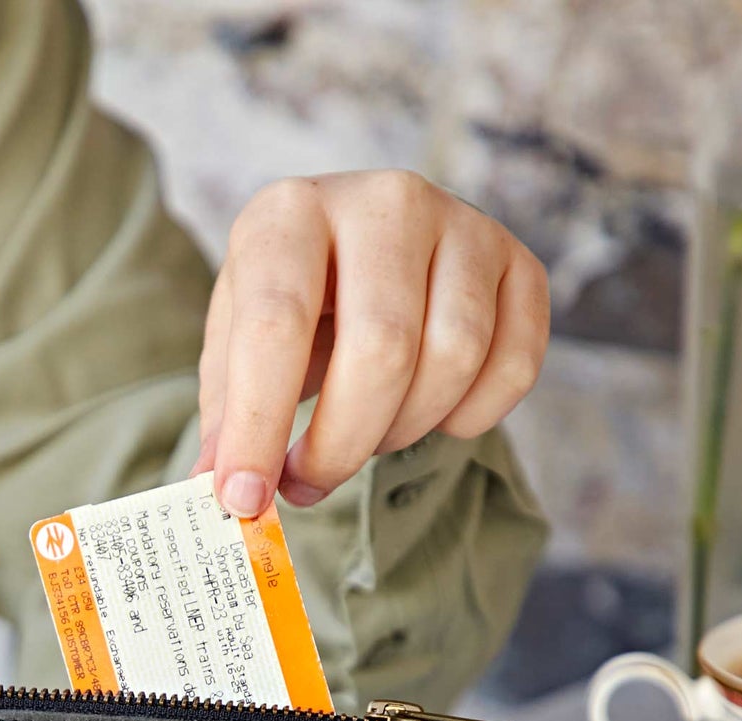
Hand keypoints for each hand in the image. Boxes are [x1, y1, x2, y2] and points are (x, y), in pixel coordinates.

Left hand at [196, 170, 549, 516]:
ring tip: (366, 432)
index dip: (259, 426)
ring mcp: (463, 224)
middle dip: (341, 445)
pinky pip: (514, 369)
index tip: (245, 498)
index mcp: (290, 213)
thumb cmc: (290, 306)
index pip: (277, 326)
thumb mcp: (236, 347)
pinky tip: (428, 410)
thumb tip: (221, 490)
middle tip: (308, 482)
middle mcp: (384, 201)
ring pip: (453, 361)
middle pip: (383, 351)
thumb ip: (227, 416)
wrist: (359, 255)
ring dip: (402, 432)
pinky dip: (468, 420)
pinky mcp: (520, 263)